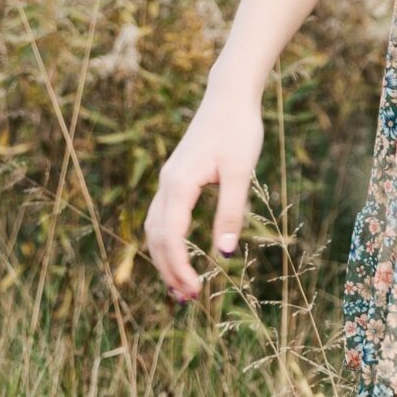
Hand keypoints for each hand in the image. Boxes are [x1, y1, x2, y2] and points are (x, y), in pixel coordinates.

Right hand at [144, 86, 264, 302]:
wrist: (229, 97)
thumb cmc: (239, 130)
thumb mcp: (241, 171)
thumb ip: (231, 210)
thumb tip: (224, 252)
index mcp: (179, 184)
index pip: (170, 237)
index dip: (179, 267)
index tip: (195, 291)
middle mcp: (167, 184)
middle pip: (156, 238)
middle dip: (169, 270)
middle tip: (188, 299)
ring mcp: (168, 180)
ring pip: (155, 229)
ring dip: (164, 259)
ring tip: (181, 285)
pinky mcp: (176, 178)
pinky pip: (162, 217)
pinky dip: (166, 241)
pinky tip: (179, 254)